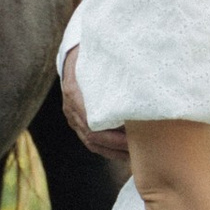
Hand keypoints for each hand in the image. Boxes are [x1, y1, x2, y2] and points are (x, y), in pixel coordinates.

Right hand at [62, 45, 128, 161]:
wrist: (72, 53)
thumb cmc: (90, 54)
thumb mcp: (99, 59)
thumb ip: (113, 70)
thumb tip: (139, 78)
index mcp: (74, 92)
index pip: (91, 122)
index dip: (112, 134)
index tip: (131, 138)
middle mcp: (70, 107)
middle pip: (92, 136)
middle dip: (116, 145)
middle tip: (138, 149)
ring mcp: (71, 115)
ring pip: (91, 142)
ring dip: (113, 151)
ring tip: (134, 156)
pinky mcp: (76, 120)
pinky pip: (90, 140)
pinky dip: (107, 148)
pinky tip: (123, 153)